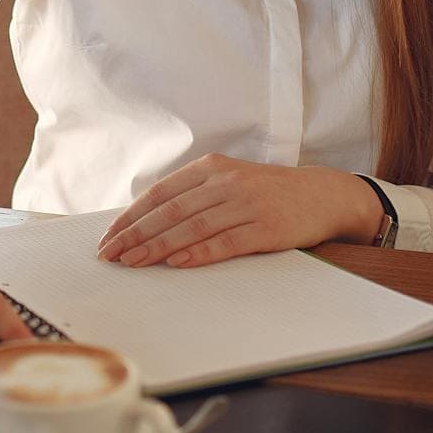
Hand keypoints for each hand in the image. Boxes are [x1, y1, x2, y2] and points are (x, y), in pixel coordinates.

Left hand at [96, 156, 381, 268]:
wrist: (323, 195)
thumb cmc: (268, 192)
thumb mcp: (229, 181)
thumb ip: (194, 196)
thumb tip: (147, 221)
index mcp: (211, 168)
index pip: (160, 193)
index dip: (131, 216)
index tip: (109, 237)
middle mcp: (225, 182)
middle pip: (170, 211)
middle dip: (135, 235)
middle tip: (110, 255)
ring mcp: (246, 204)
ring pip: (192, 227)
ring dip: (158, 247)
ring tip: (133, 263)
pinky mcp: (265, 228)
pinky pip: (225, 242)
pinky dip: (199, 253)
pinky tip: (177, 263)